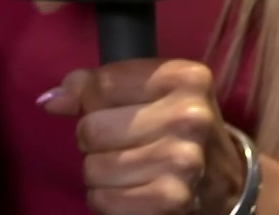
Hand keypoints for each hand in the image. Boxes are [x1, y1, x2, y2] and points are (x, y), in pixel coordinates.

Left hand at [40, 58, 247, 214]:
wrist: (228, 183)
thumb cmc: (178, 128)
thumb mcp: (151, 92)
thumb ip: (98, 85)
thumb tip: (49, 100)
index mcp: (186, 78)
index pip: (101, 84)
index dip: (92, 101)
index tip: (111, 110)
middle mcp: (189, 117)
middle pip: (92, 128)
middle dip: (94, 140)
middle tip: (122, 143)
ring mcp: (183, 161)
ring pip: (93, 167)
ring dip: (99, 173)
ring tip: (127, 169)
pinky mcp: (172, 200)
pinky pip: (103, 200)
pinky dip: (107, 200)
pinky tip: (130, 191)